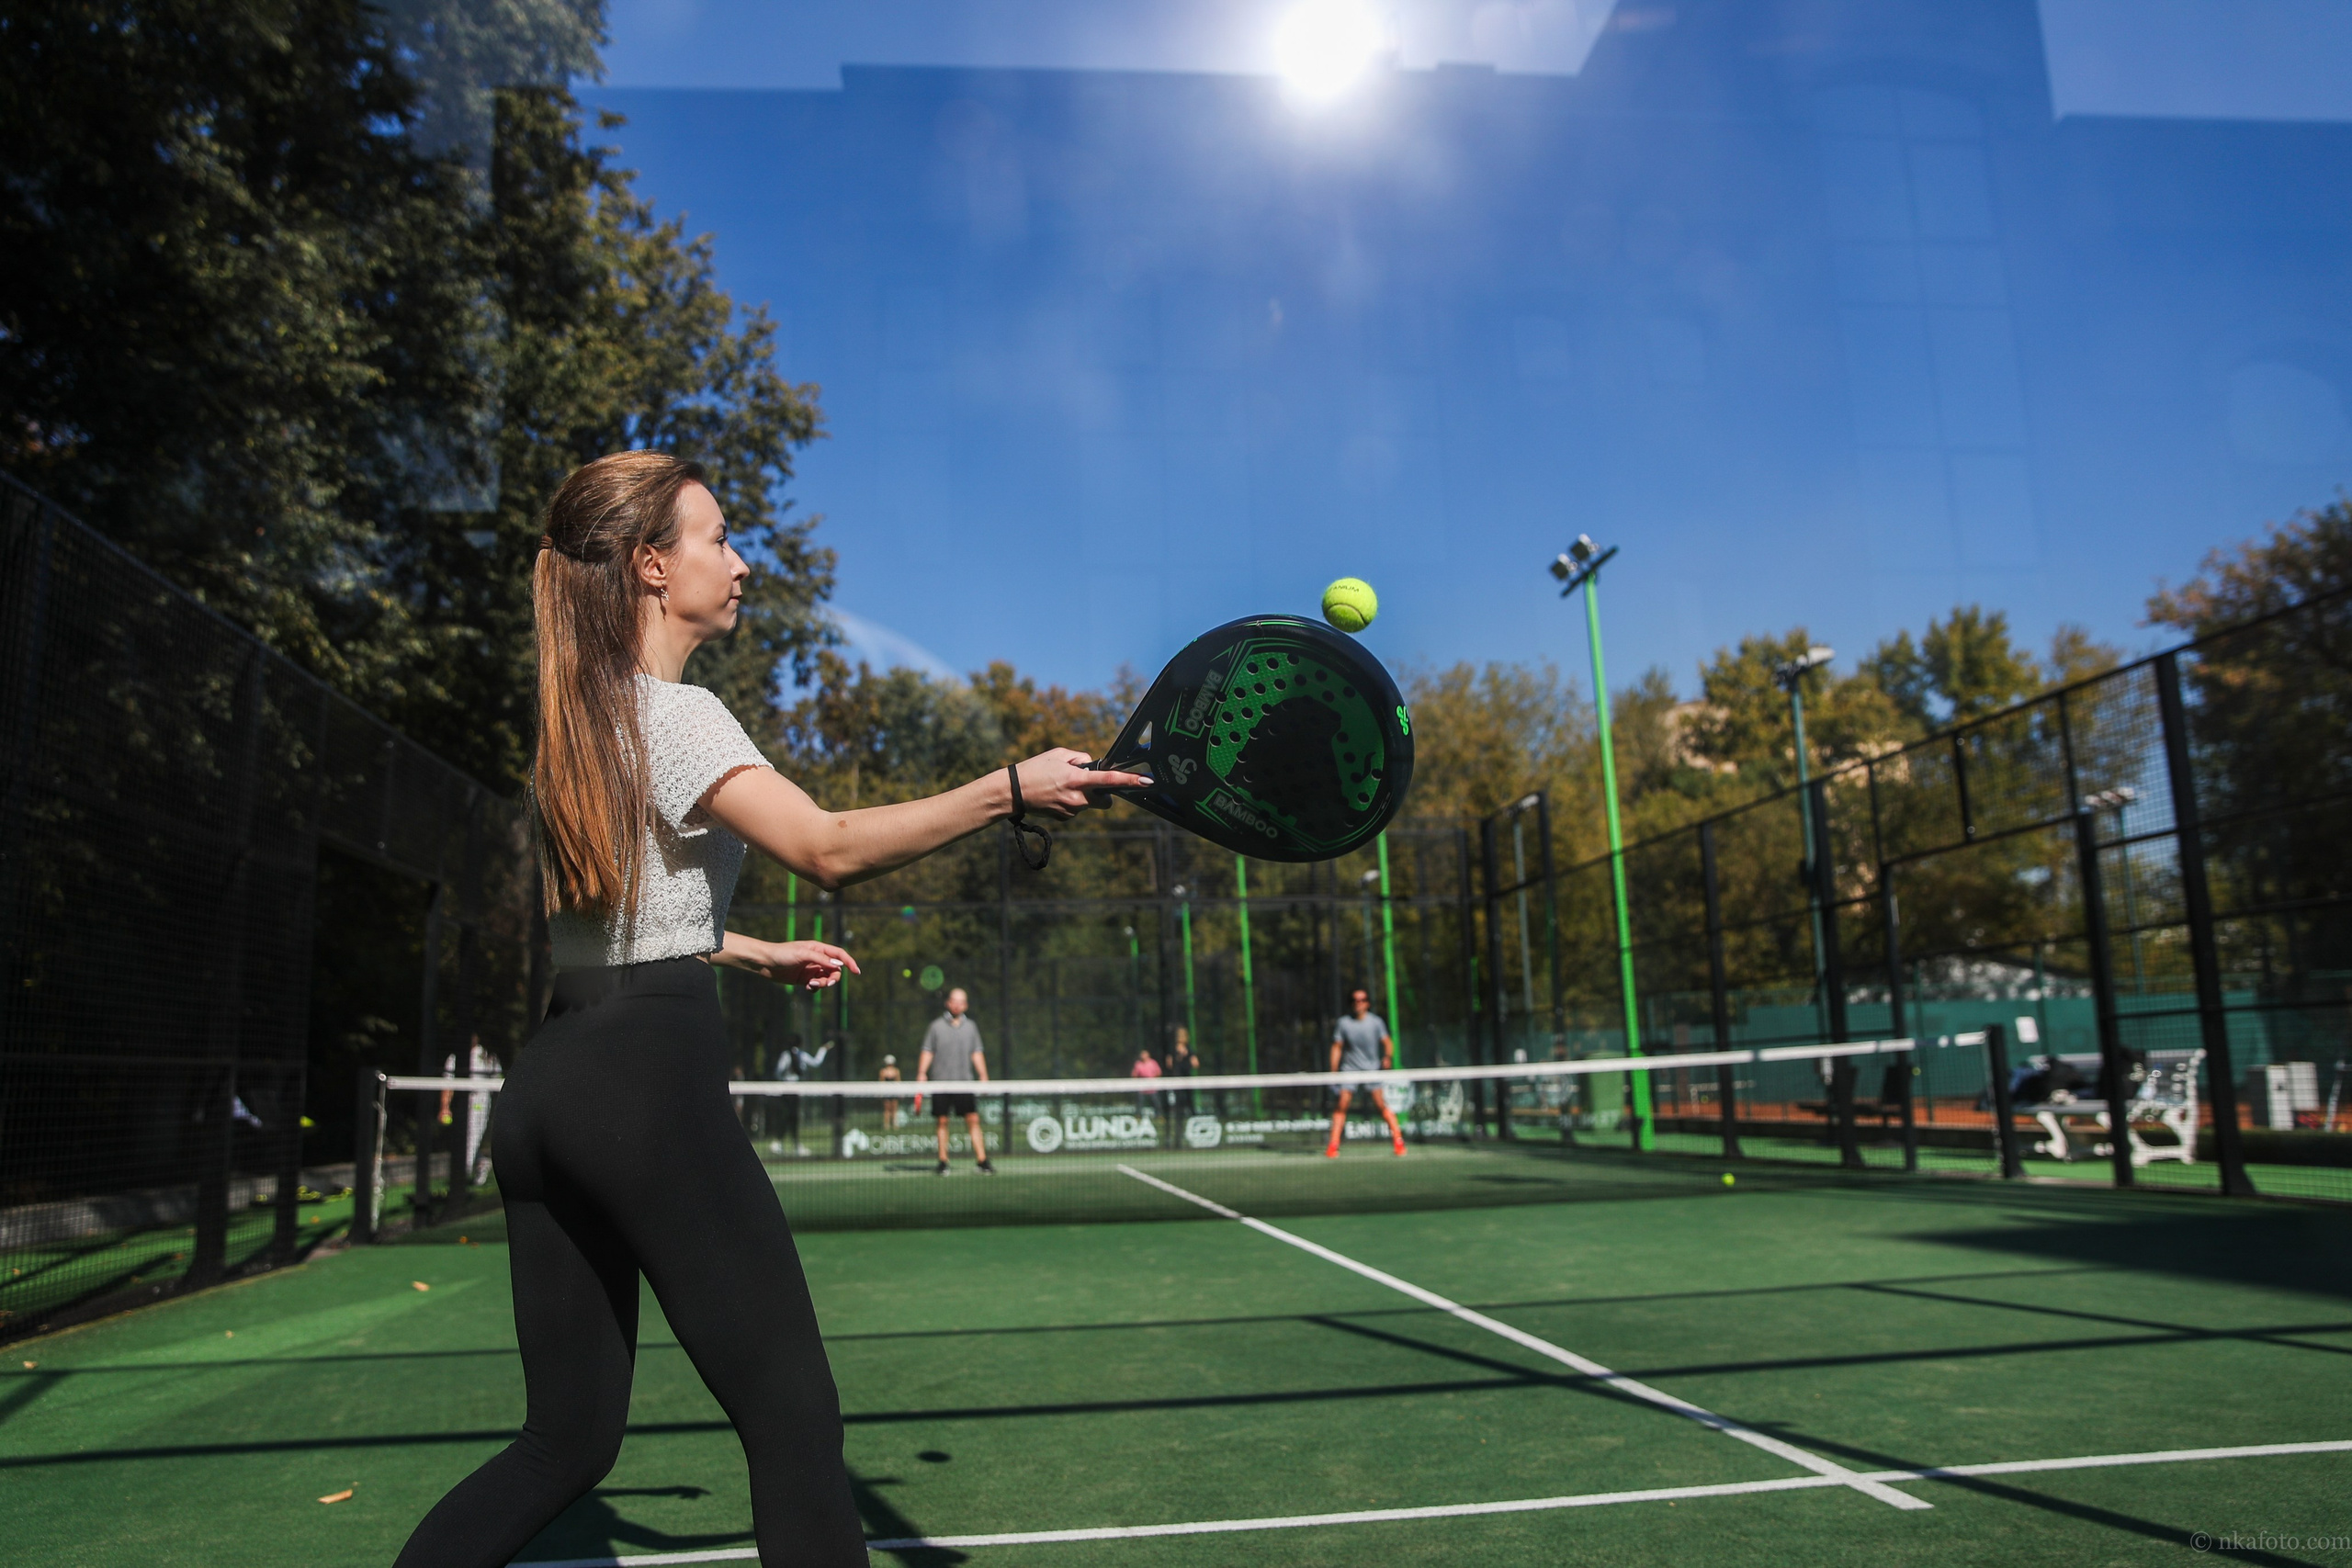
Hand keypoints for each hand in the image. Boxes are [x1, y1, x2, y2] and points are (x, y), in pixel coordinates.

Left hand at [722, 938, 859, 989]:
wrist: (765, 962)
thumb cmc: (782, 954)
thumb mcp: (803, 954)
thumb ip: (821, 959)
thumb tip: (839, 965)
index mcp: (818, 949)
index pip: (839, 955)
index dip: (849, 962)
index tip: (857, 972)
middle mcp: (817, 959)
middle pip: (835, 970)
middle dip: (833, 978)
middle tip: (826, 983)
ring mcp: (811, 969)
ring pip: (826, 978)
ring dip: (823, 983)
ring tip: (811, 985)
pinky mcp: (804, 979)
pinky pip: (816, 985)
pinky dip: (815, 988)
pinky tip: (807, 987)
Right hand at [1011, 748, 1150, 819]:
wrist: (1013, 792)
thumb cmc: (1035, 769)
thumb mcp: (1059, 754)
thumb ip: (1081, 758)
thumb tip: (1092, 765)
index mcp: (1077, 779)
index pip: (1110, 781)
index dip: (1130, 781)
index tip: (1147, 781)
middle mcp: (1078, 798)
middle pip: (1105, 800)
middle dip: (1103, 793)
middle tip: (1087, 783)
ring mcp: (1072, 810)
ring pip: (1090, 804)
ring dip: (1084, 795)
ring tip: (1062, 786)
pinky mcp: (1065, 817)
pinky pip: (1077, 809)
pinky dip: (1072, 802)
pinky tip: (1056, 795)